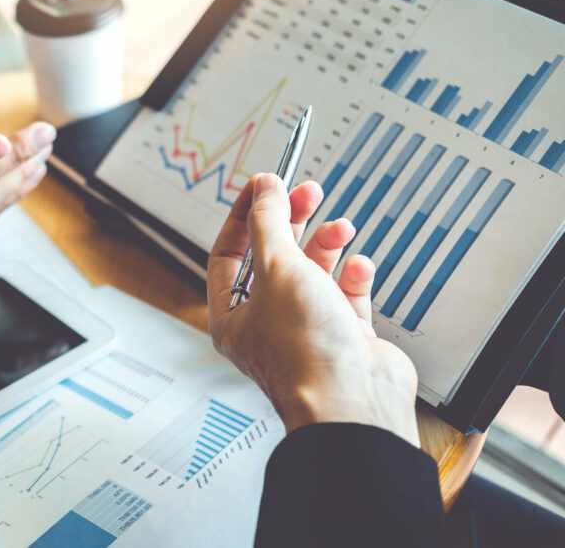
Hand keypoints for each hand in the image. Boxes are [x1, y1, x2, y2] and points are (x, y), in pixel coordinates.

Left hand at [207, 173, 419, 445]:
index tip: (264, 184)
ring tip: (339, 227)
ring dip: (325, 245)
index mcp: (233, 316)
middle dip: (290, 222)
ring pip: (312, 273)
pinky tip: (357, 266)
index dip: (245, 215)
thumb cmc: (305, 350)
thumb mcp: (276, 267)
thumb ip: (268, 222)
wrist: (354, 402)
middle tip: (308, 193)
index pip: (229, 254)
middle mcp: (266, 325)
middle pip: (273, 258)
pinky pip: (345, 295)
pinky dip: (352, 275)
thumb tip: (264, 189)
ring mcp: (306, 331)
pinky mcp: (344, 337)